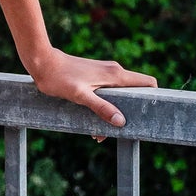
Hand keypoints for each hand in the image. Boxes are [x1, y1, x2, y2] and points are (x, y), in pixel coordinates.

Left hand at [27, 46, 155, 130]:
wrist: (42, 62)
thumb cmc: (59, 78)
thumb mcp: (80, 96)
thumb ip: (101, 107)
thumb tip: (121, 121)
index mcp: (115, 75)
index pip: (148, 82)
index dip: (154, 97)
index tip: (148, 115)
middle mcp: (114, 71)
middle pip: (135, 92)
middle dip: (130, 112)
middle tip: (117, 132)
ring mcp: (105, 72)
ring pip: (120, 94)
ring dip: (115, 112)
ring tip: (99, 133)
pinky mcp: (95, 75)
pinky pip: (109, 92)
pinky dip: (106, 106)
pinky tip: (92, 121)